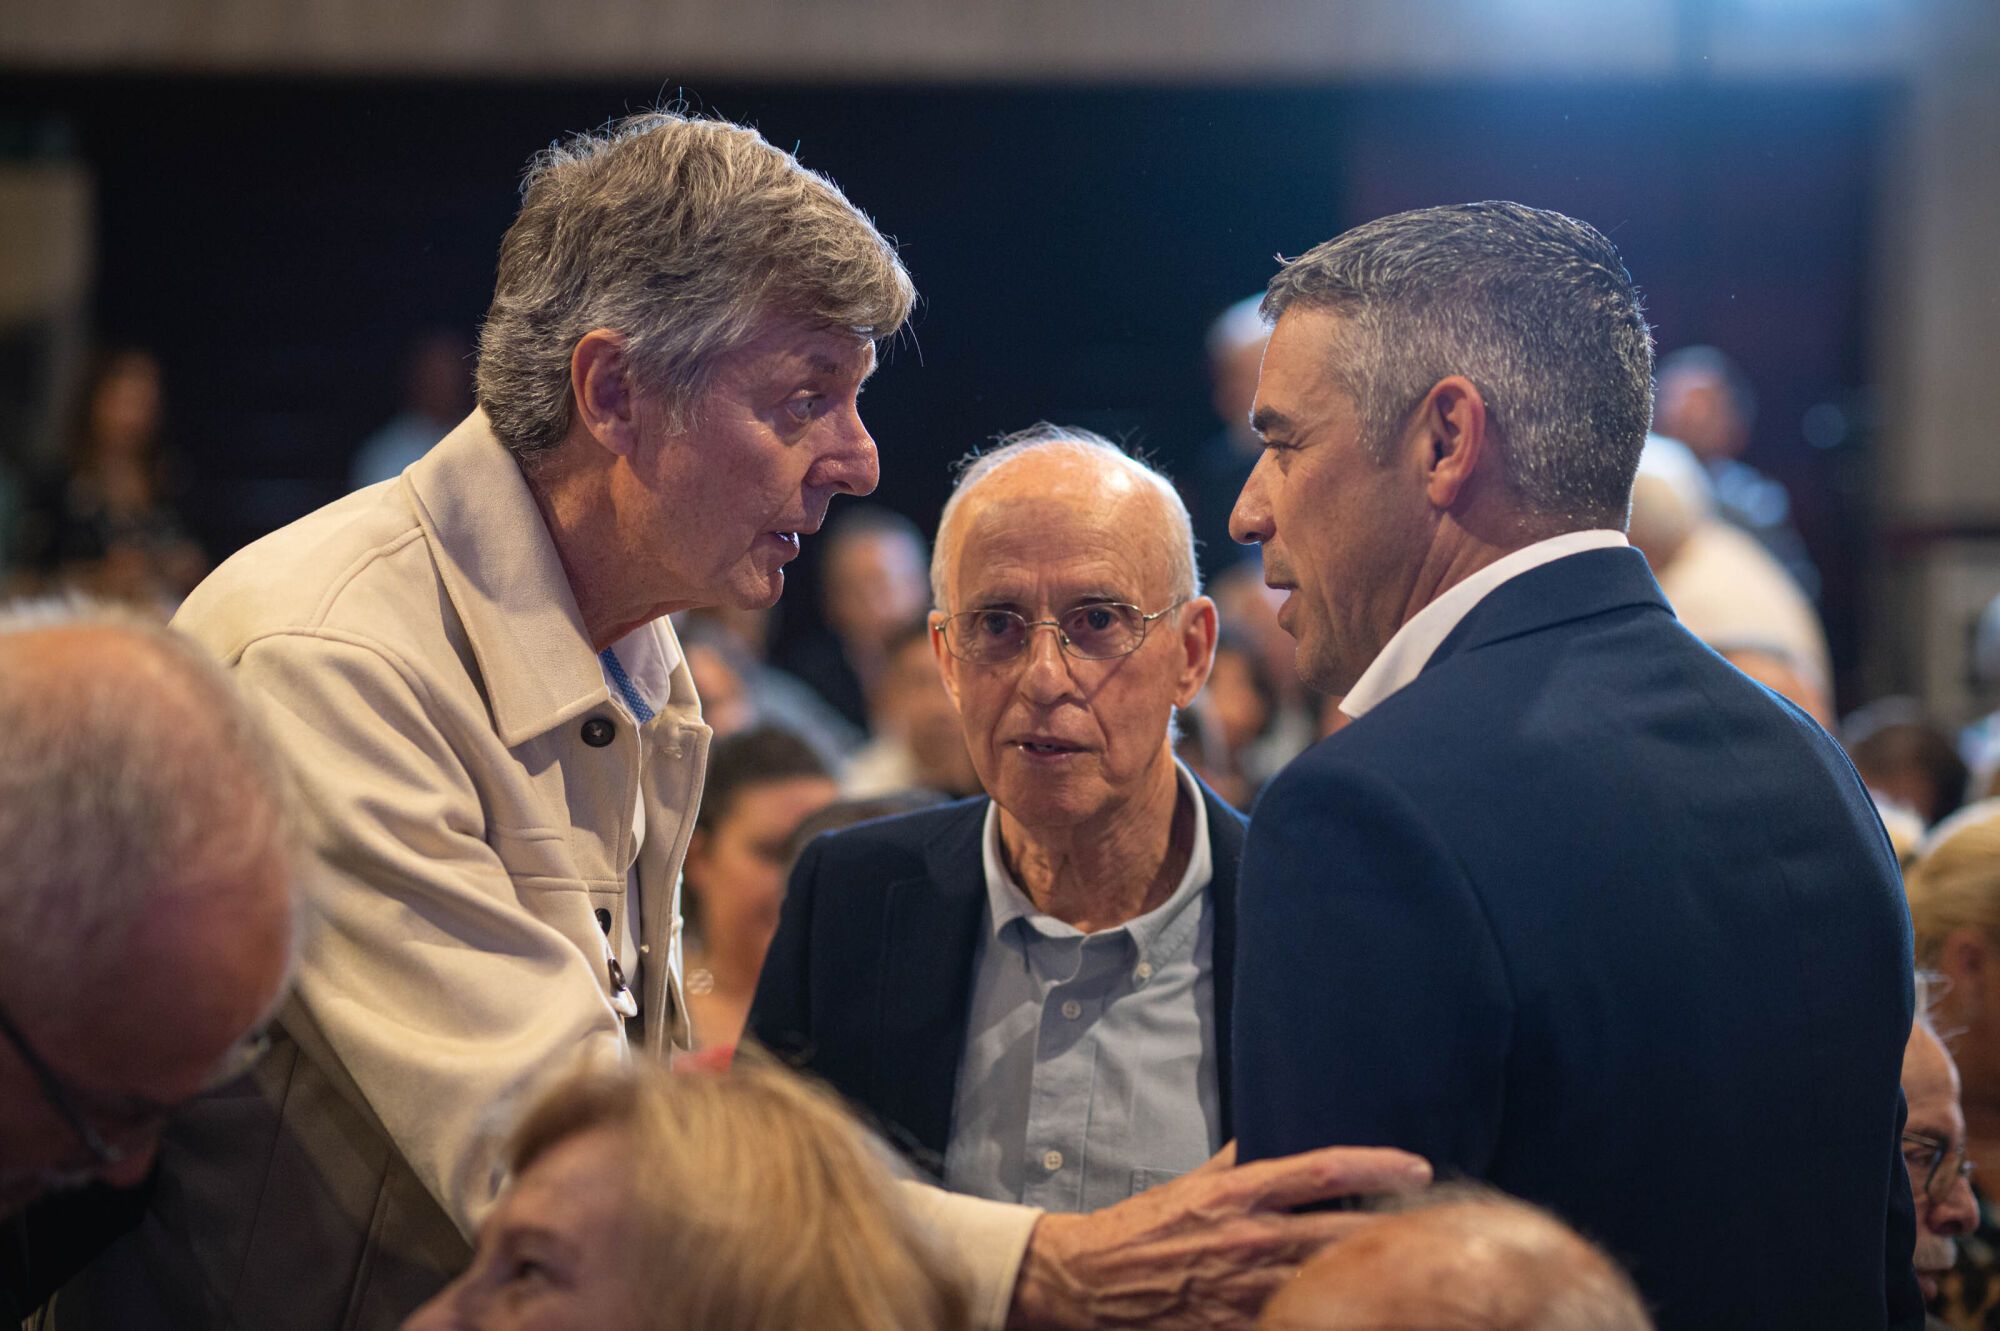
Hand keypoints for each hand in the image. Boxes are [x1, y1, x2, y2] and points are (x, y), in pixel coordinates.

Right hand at [1004, 1141, 1430, 1330]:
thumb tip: (1274, 1140)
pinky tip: (1356, 1311)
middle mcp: (1252, 1241)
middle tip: (1434, 1228)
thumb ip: (1238, 1165)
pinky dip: (1329, 1315)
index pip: (1323, 1171)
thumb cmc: (1140, 1229)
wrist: (1088, 1281)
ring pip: (1330, 1285)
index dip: (1377, 1167)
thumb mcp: (1191, 1184)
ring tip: (1412, 1273)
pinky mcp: (1235, 1328)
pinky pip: (1296, 1323)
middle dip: (1396, 1231)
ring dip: (1372, 1278)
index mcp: (1240, 1196)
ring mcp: (1247, 1291)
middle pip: (1344, 1233)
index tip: (1417, 1167)